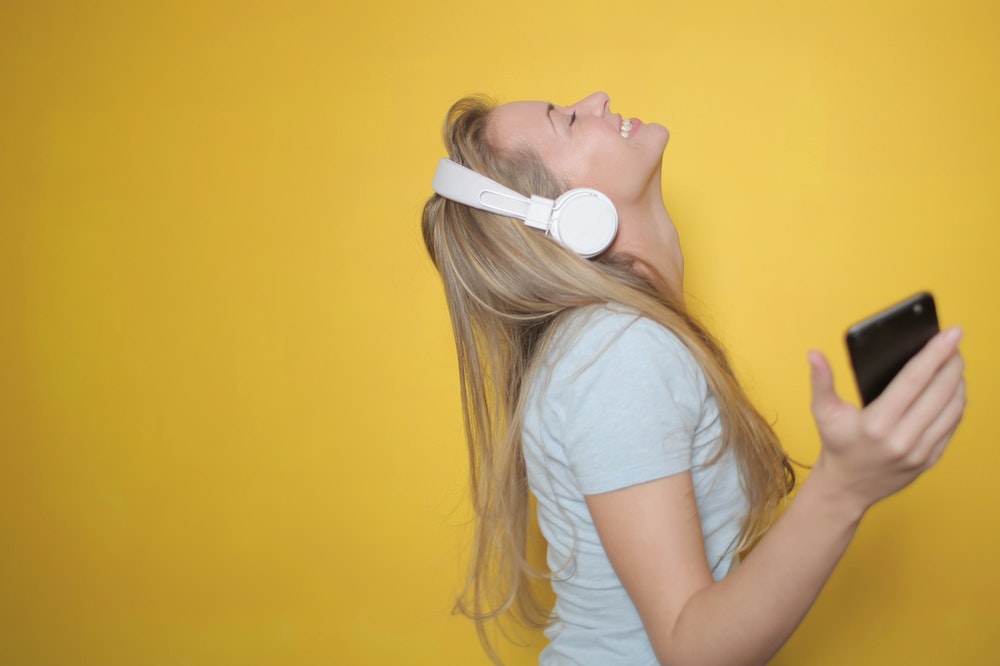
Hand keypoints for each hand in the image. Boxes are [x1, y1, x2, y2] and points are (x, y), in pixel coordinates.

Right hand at [806, 327, 966, 514]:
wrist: (847, 487)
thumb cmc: (837, 444)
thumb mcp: (823, 412)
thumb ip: (821, 381)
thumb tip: (814, 354)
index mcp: (876, 424)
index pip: (914, 380)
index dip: (935, 353)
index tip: (950, 333)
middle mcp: (901, 439)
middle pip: (939, 392)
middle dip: (951, 363)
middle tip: (955, 344)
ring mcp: (919, 452)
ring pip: (951, 409)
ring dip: (958, 382)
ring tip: (955, 363)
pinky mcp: (930, 460)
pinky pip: (952, 426)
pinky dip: (957, 404)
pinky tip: (953, 389)